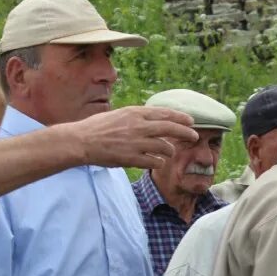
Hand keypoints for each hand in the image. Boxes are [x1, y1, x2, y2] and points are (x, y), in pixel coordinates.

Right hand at [69, 106, 198, 168]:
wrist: (82, 141)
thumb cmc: (98, 127)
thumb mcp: (119, 114)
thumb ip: (137, 116)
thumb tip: (154, 118)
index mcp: (135, 113)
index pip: (164, 113)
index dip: (180, 117)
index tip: (190, 121)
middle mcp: (138, 126)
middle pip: (170, 129)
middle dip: (185, 133)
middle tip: (194, 136)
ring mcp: (136, 143)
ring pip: (165, 148)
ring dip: (170, 151)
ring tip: (169, 152)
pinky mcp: (132, 159)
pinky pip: (154, 162)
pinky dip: (159, 162)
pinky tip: (158, 162)